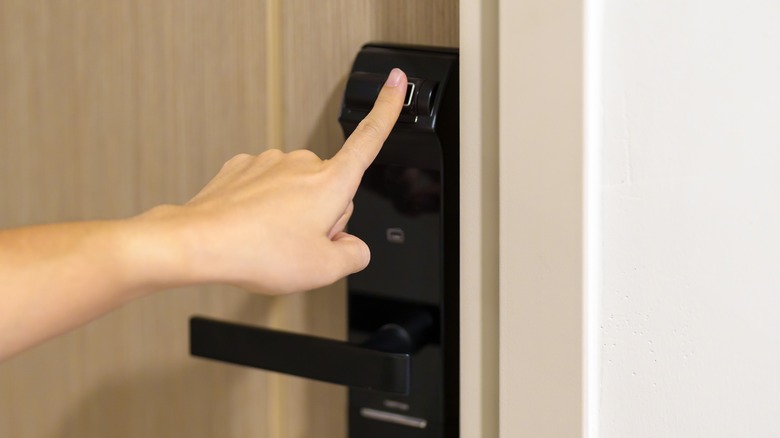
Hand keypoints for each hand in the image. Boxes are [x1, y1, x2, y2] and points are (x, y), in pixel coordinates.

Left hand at [138, 68, 407, 293]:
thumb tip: (352, 247)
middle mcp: (301, 164)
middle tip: (299, 245)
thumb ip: (354, 255)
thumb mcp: (325, 270)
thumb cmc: (259, 252)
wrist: (199, 242)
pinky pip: (267, 188)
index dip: (388, 108)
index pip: (369, 138)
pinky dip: (264, 208)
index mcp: (330, 182)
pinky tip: (252, 228)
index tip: (396, 81)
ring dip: (292, 215)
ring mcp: (269, 162)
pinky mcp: (243, 168)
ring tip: (269, 241)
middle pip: (331, 189)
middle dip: (323, 217)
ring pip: (298, 190)